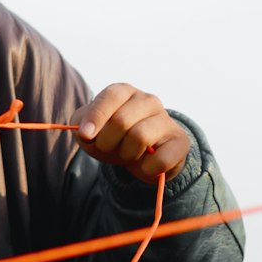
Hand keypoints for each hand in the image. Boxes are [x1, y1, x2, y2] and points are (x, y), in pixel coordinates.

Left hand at [73, 83, 189, 185]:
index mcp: (124, 91)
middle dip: (107, 142)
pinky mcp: (180, 141)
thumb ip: (81, 125)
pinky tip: (144, 166)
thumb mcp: (89, 130)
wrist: (139, 155)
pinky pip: (161, 159)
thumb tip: (85, 132)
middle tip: (107, 149)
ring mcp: (166, 119)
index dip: (96, 116)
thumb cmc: (111, 137)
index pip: (111, 96)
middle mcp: (148, 100)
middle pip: (122, 120)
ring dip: (126, 154)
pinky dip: (146, 169)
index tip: (85, 135)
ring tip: (127, 154)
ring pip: (140, 137)